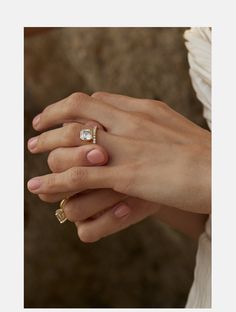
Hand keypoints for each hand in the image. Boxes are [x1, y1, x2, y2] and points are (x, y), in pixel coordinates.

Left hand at [27, 92, 210, 213]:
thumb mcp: (170, 127)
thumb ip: (147, 123)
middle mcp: (130, 122)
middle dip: (51, 118)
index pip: (95, 100)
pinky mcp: (127, 176)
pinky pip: (80, 175)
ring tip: (31, 152)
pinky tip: (39, 186)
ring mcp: (126, 148)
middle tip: (36, 129)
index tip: (60, 115)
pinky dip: (56, 180)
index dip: (71, 106)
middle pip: (77, 111)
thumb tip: (128, 122)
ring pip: (72, 140)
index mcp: (142, 110)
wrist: (220, 172)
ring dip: (46, 146)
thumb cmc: (200, 153)